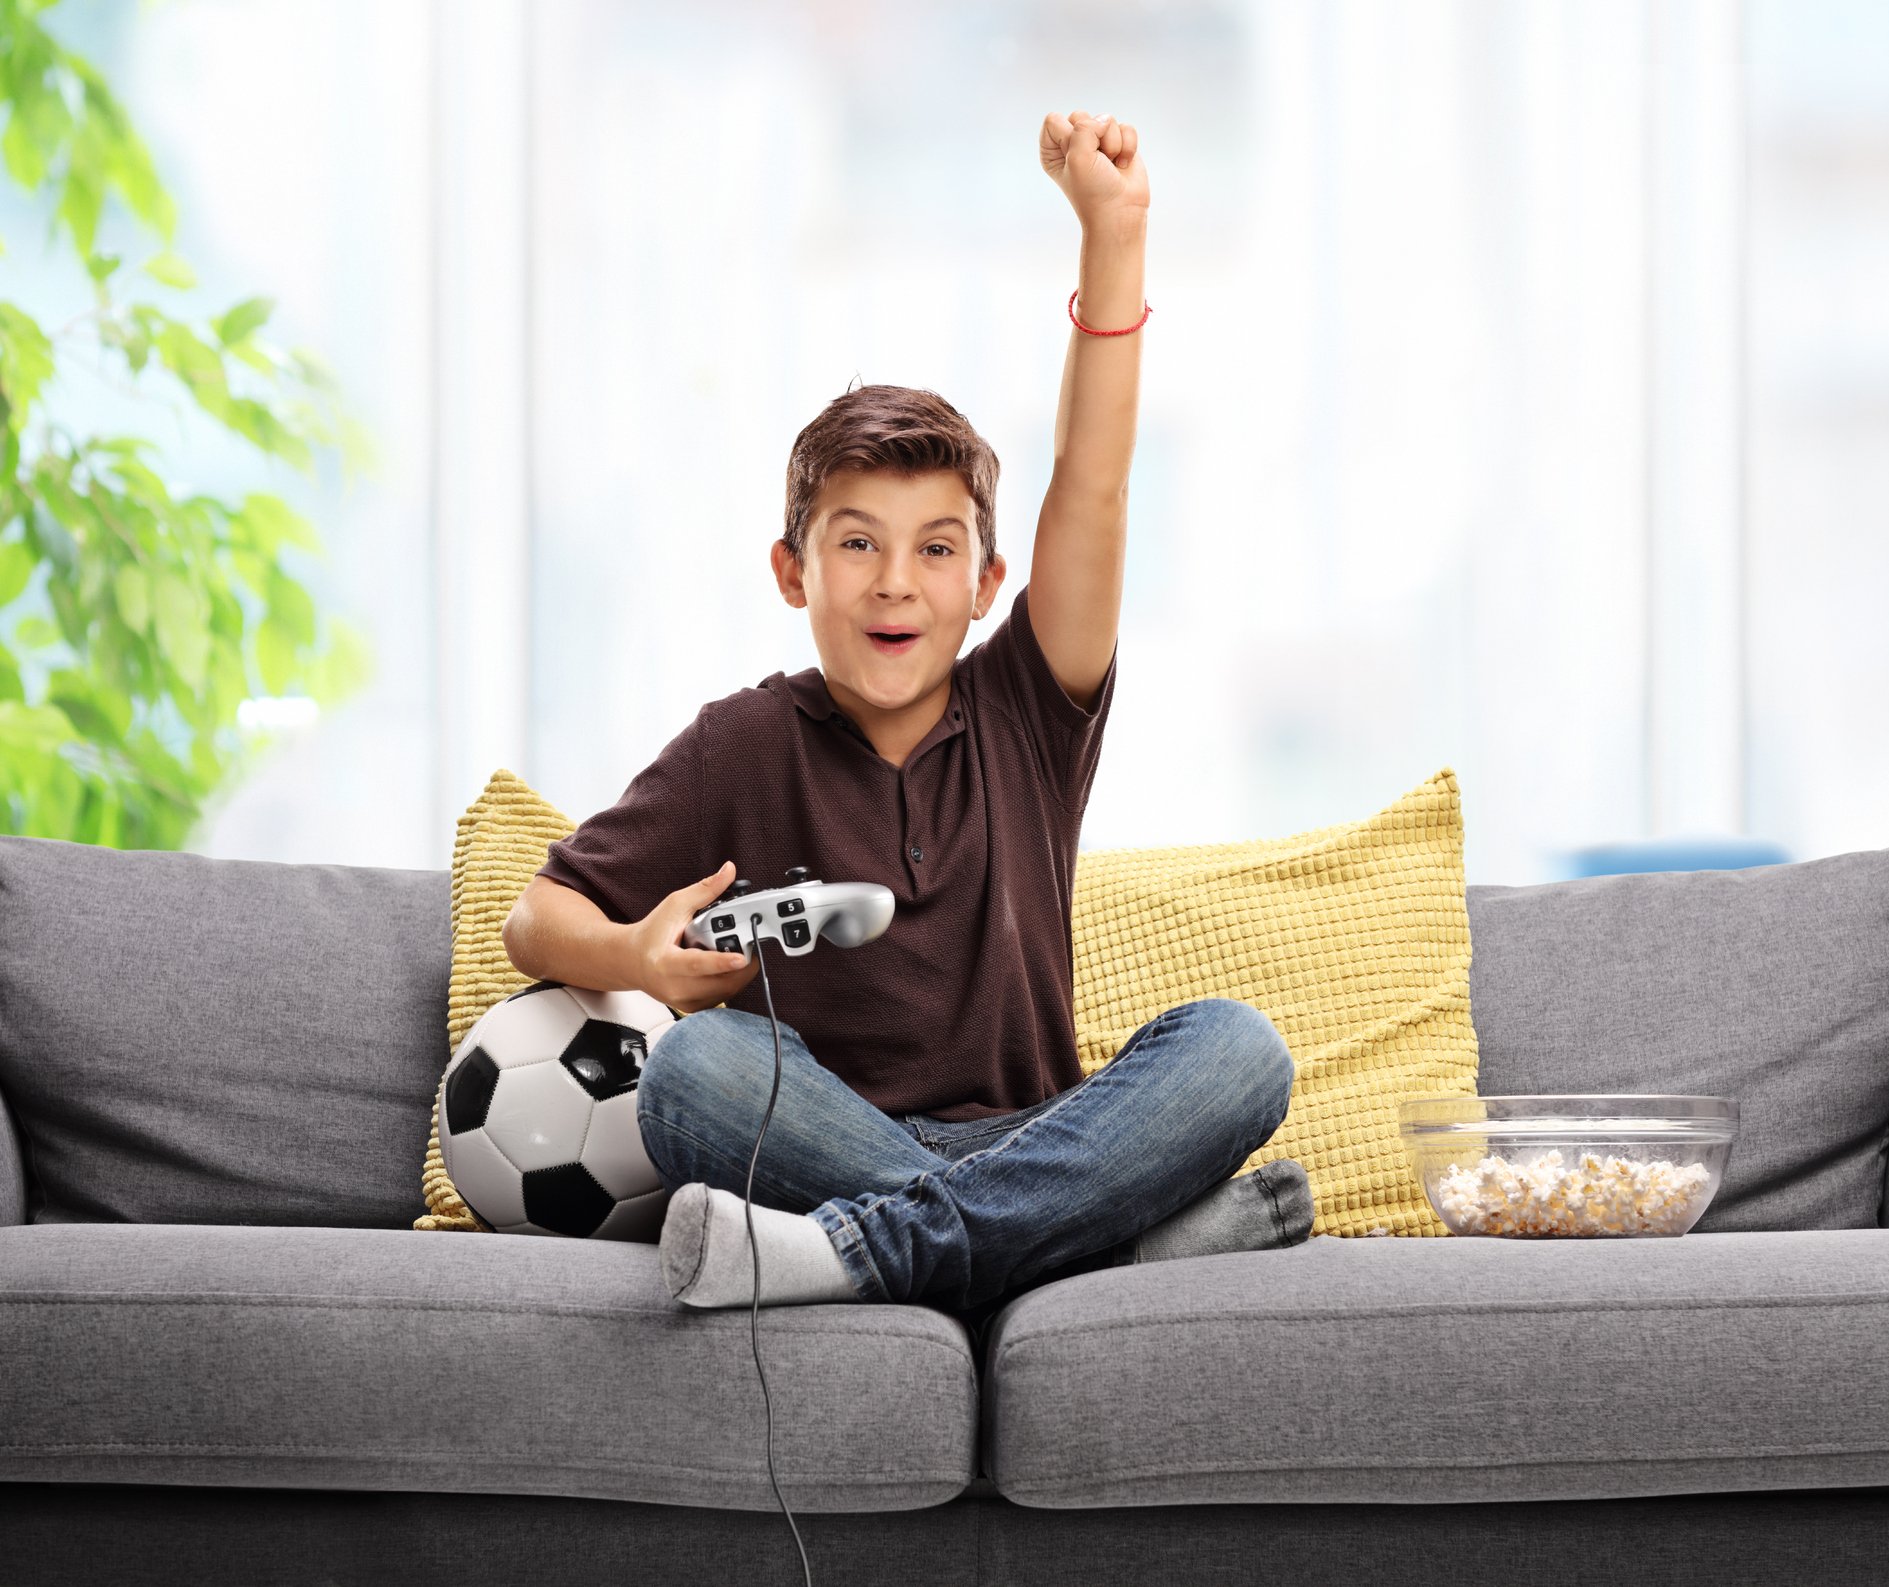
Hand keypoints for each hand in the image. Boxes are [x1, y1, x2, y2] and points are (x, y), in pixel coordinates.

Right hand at [627, 860, 762, 1015]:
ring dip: (740, 973)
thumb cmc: (651, 934)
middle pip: (719, 981)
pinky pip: (721, 997)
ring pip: (725, 991)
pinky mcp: (691, 1007)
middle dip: (742, 963)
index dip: (721, 962)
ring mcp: (683, 1001)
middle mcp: (673, 987)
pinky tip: (727, 967)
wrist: (630, 961)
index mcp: (665, 963)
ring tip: (736, 952)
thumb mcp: (674, 906)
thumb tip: (728, 872)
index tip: (741, 957)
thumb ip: (704, 890)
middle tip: (750, 944)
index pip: (697, 965)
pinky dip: (731, 981)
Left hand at [1040, 109, 1148, 232]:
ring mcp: (1097, 143)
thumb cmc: (1093, 192)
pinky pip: (1126, 128)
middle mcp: (1073, 144)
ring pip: (1106, 120)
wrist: (1120, 212)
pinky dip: (1128, 147)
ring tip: (1110, 165)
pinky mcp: (1119, 144)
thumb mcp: (1077, 158)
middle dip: (1093, 138)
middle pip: (1081, 116)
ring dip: (1112, 144)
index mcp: (1052, 150)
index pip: (1053, 120)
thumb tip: (1105, 120)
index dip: (1067, 135)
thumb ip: (1084, 128)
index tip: (1075, 158)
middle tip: (1095, 163)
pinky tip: (1122, 165)